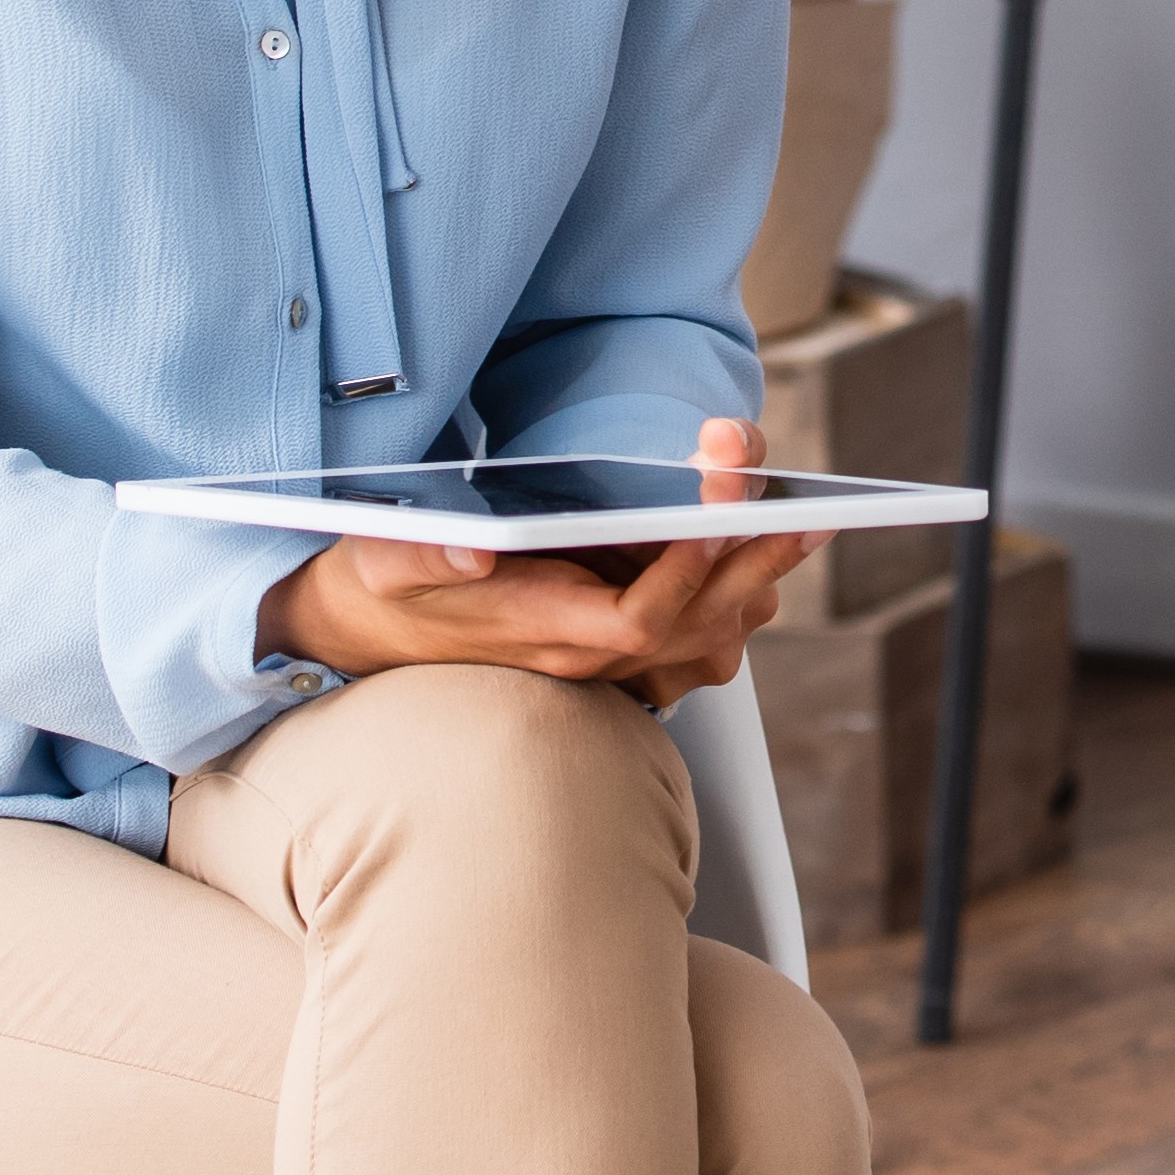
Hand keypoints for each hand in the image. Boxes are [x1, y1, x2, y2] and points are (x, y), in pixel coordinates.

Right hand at [259, 423, 826, 715]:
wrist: (366, 631)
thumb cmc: (381, 587)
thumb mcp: (380, 561)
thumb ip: (417, 556)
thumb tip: (474, 555)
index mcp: (543, 634)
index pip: (637, 619)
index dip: (685, 576)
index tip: (718, 521)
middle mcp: (586, 659)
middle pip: (695, 627)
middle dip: (752, 566)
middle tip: (808, 513)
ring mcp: (605, 661)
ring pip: (707, 636)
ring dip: (756, 581)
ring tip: (803, 524)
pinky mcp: (613, 649)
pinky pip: (696, 637)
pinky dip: (735, 597)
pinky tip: (762, 557)